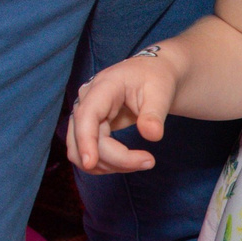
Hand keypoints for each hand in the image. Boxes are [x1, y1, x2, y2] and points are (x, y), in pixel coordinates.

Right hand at [67, 46, 179, 173]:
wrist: (152, 76)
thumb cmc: (156, 79)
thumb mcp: (161, 92)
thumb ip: (155, 114)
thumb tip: (152, 135)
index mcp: (104, 86)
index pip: (87, 115)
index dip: (85, 140)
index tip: (90, 163)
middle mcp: (87, 100)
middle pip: (84, 138)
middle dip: (114, 159)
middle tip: (149, 162)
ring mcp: (83, 115)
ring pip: (80, 150)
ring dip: (109, 165)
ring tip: (141, 161)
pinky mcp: (87, 128)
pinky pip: (86, 152)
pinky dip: (106, 163)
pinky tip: (129, 161)